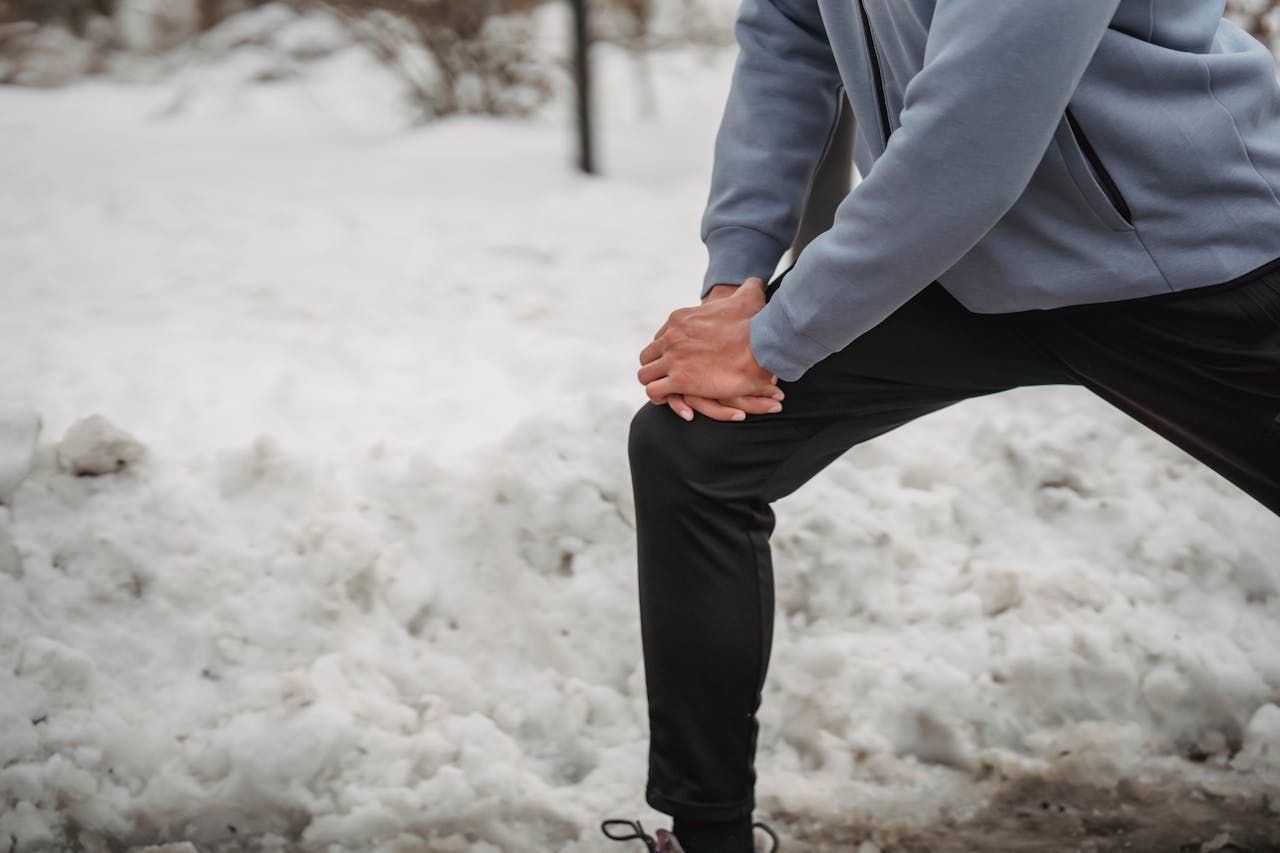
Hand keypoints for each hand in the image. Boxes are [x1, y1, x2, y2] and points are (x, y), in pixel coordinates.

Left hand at [638, 277, 781, 419]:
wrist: (761, 342)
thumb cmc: (756, 322)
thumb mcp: (747, 297)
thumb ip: (747, 288)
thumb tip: (755, 281)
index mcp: (680, 320)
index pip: (661, 337)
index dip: (667, 350)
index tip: (678, 359)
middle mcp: (671, 337)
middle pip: (648, 355)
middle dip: (656, 367)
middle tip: (669, 377)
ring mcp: (674, 358)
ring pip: (645, 374)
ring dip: (655, 383)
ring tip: (668, 391)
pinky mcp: (680, 379)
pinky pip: (654, 391)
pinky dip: (660, 397)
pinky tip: (672, 400)